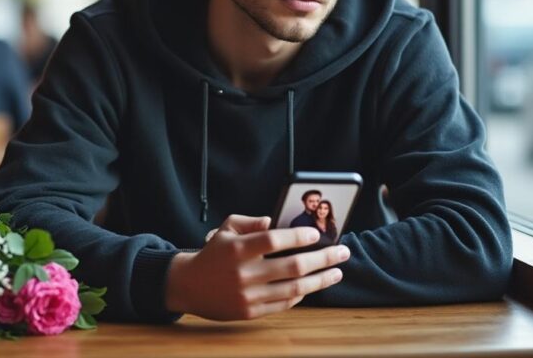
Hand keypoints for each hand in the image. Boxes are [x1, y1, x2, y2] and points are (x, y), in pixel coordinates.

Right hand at [164, 214, 348, 320]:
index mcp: (237, 249)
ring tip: (337, 272)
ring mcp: (248, 295)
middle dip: (323, 258)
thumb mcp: (226, 229)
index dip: (297, 236)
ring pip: (294, 288)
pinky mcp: (250, 312)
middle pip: (292, 266)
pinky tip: (312, 286)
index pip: (273, 240)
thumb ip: (251, 222)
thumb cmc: (213, 253)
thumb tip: (273, 221)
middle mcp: (244, 273)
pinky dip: (301, 294)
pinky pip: (284, 303)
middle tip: (342, 252)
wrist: (189, 285)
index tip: (317, 234)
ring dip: (320, 280)